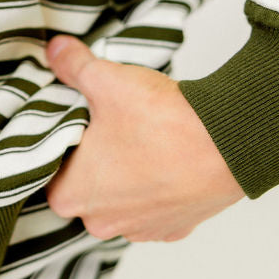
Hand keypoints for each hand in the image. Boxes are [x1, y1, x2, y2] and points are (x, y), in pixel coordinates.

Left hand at [43, 34, 245, 241]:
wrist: (228, 142)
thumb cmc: (162, 120)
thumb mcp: (105, 80)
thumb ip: (72, 65)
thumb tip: (56, 49)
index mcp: (72, 195)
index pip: (49, 170)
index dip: (63, 143)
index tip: (77, 122)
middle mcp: (102, 223)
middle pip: (85, 187)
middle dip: (94, 160)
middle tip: (109, 126)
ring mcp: (142, 229)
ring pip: (121, 199)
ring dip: (127, 175)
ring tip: (142, 139)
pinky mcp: (175, 227)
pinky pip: (155, 206)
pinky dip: (158, 186)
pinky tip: (166, 158)